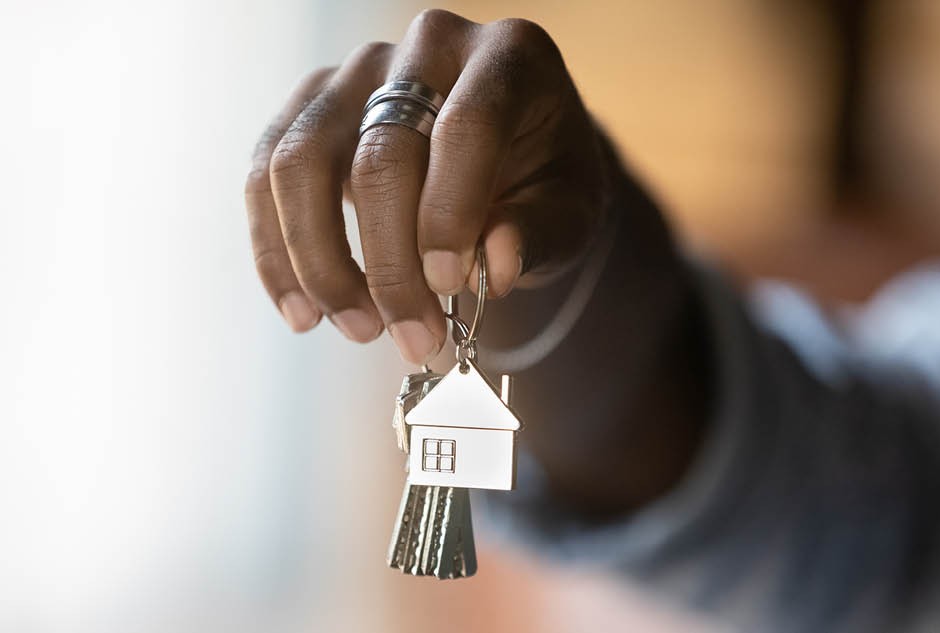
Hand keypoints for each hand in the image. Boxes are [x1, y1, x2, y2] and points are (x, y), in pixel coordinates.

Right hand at [245, 9, 606, 364]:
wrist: (509, 151)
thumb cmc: (544, 177)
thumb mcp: (570, 207)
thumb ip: (539, 233)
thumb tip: (492, 269)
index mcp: (507, 58)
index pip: (467, 127)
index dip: (451, 212)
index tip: (449, 286)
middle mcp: (426, 47)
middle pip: (381, 152)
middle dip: (391, 262)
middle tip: (414, 339)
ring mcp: (357, 70)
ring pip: (301, 160)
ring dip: (321, 261)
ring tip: (359, 330)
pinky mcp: (310, 104)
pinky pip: (266, 174)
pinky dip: (277, 252)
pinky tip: (303, 314)